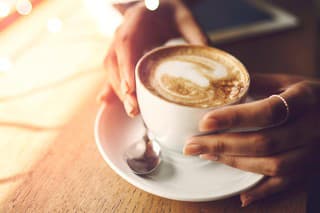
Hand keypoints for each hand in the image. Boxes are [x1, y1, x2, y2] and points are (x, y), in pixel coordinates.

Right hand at [102, 0, 207, 116]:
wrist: (159, 7)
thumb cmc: (172, 12)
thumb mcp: (187, 20)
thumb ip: (197, 39)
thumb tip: (210, 66)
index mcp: (137, 19)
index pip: (126, 43)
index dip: (126, 66)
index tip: (130, 89)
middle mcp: (122, 31)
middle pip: (115, 61)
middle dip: (122, 87)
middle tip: (134, 109)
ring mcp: (117, 43)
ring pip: (111, 69)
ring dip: (118, 91)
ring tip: (132, 111)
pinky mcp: (119, 54)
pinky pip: (111, 71)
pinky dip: (111, 87)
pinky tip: (108, 102)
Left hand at [183, 73, 319, 205]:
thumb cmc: (312, 96)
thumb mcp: (290, 81)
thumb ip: (258, 82)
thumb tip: (222, 83)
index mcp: (305, 99)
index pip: (267, 111)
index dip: (235, 117)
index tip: (205, 122)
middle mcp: (310, 128)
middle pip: (263, 142)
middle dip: (222, 144)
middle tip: (192, 144)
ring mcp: (311, 152)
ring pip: (271, 165)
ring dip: (234, 162)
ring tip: (207, 154)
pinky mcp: (309, 169)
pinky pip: (285, 185)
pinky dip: (262, 192)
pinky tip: (241, 195)